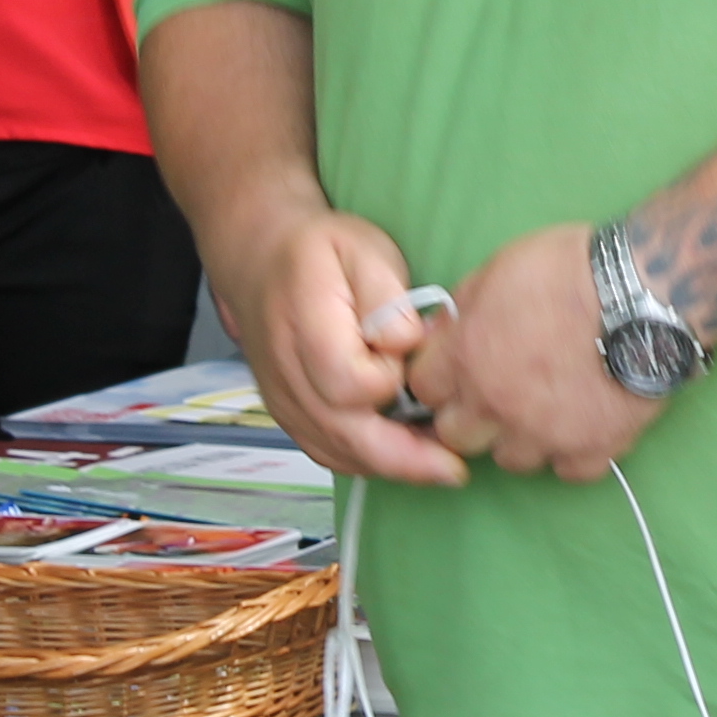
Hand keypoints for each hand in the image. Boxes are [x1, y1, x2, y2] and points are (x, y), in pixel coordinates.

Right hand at [224, 205, 466, 488]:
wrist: (262, 261)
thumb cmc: (321, 252)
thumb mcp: (364, 249)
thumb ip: (388, 297)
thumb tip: (407, 344)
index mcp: (303, 321)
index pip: (345, 381)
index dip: (386, 382)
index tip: (413, 360)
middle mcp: (285, 370)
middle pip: (341, 434)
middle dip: (403, 456)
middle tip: (454, 467)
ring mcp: (282, 399)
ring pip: (335, 453)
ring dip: (389, 466)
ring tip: (438, 462)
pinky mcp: (289, 416)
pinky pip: (328, 454)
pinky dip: (368, 462)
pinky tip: (403, 456)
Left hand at [405, 225, 664, 482]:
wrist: (643, 291)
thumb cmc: (569, 268)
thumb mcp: (499, 268)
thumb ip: (464, 310)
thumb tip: (441, 334)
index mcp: (467, 358)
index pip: (423, 389)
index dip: (440, 377)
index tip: (457, 371)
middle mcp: (496, 406)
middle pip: (457, 436)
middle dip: (471, 415)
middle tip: (497, 392)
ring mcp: (543, 434)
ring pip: (511, 459)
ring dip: (520, 436)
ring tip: (545, 407)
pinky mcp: (591, 449)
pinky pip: (568, 469)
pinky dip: (571, 451)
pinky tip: (581, 423)